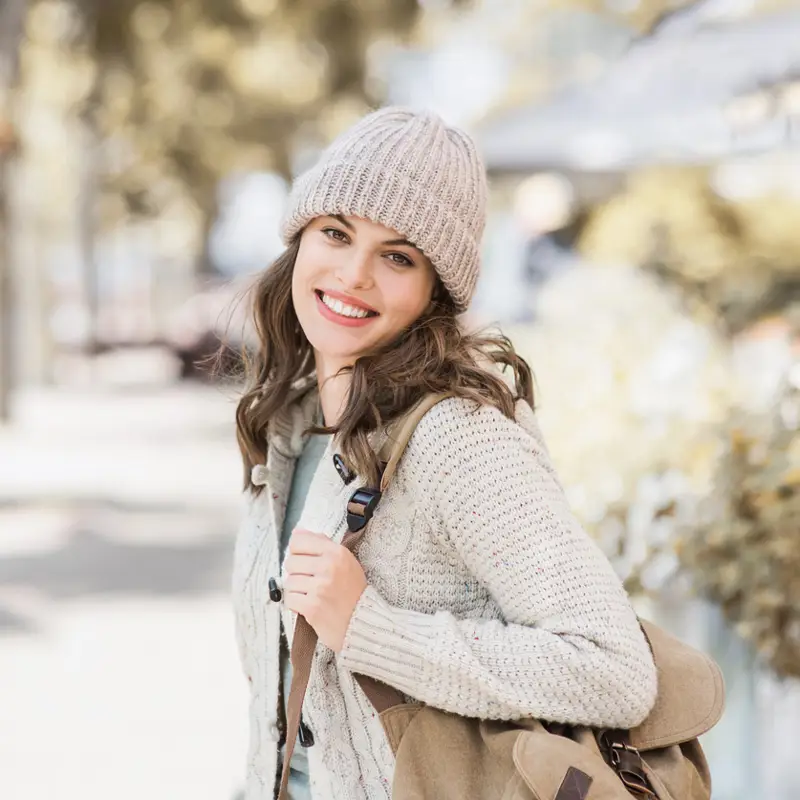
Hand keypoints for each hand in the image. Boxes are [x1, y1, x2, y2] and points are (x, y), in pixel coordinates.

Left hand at [283, 529, 367, 652]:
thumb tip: (297, 532)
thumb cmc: (353, 590)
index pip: (299, 541)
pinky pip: (289, 599)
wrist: (363, 621)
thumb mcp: (345, 560)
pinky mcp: (312, 607)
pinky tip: (308, 604)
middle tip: (309, 580)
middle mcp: (328, 567)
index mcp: (336, 552)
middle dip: (297, 572)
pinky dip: (296, 603)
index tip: (303, 559)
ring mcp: (320, 587)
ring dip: (297, 589)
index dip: (297, 550)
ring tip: (311, 593)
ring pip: (289, 581)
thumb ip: (322, 544)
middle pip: (291, 562)